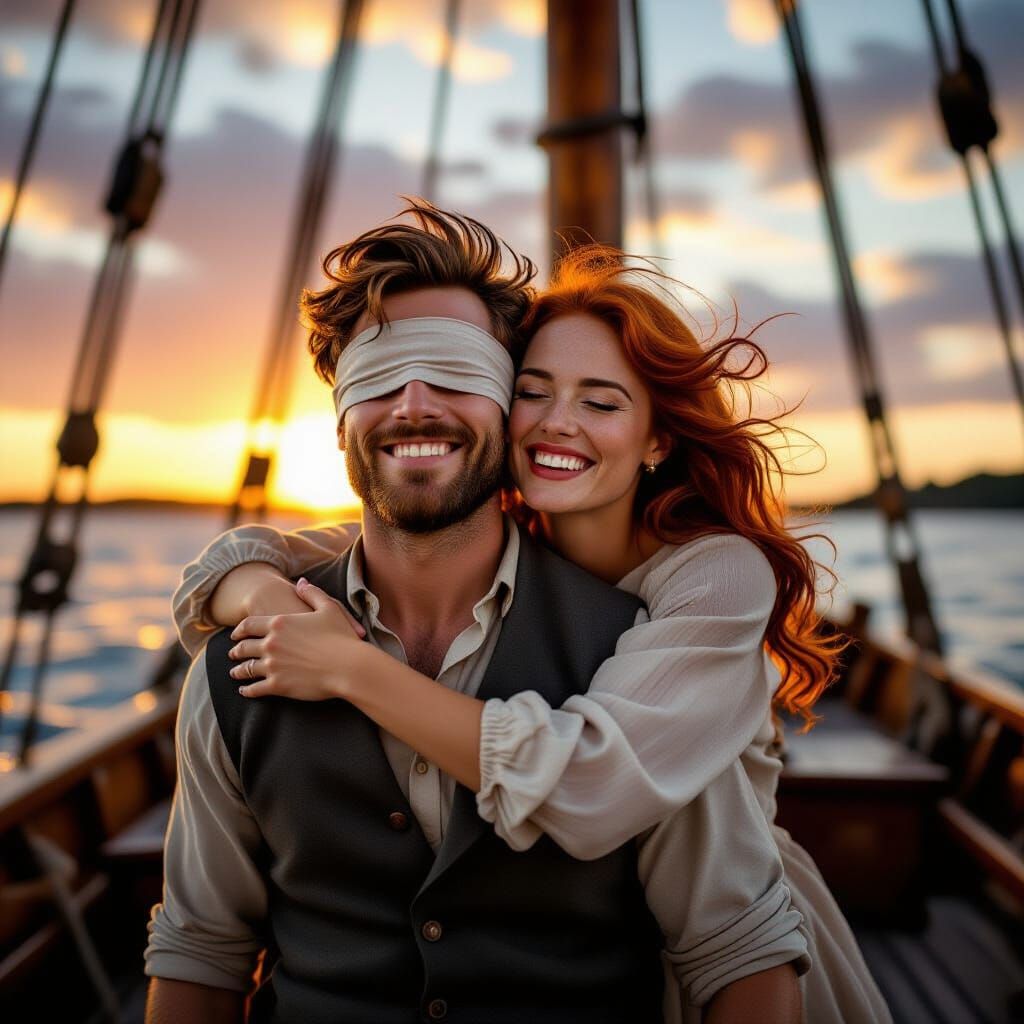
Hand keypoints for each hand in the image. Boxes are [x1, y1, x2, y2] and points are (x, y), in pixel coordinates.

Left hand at [227, 578, 367, 700]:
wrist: (349, 665)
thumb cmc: (341, 636)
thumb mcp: (329, 608)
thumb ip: (312, 593)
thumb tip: (302, 581)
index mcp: (279, 623)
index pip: (249, 625)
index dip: (239, 630)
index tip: (235, 635)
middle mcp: (271, 644)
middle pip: (244, 647)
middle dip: (236, 651)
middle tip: (233, 654)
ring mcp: (272, 665)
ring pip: (246, 669)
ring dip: (238, 671)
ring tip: (235, 673)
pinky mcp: (278, 686)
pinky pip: (255, 688)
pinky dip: (247, 690)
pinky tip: (245, 690)